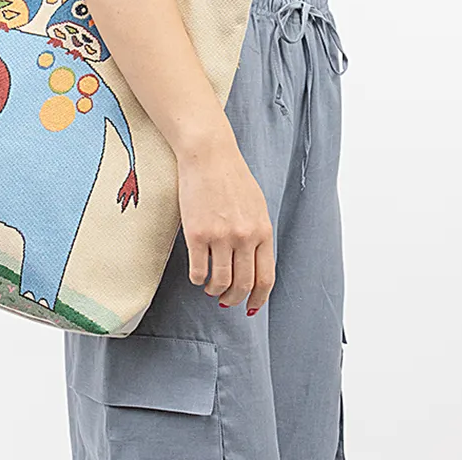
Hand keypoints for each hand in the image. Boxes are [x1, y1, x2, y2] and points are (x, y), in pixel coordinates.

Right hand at [176, 123, 274, 314]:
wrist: (209, 155)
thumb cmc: (232, 177)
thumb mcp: (257, 206)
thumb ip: (258, 234)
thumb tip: (254, 264)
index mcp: (263, 231)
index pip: (265, 278)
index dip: (258, 298)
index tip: (250, 307)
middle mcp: (244, 237)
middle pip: (242, 284)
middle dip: (234, 299)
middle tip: (225, 300)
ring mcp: (220, 236)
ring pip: (219, 282)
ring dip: (214, 291)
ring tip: (209, 287)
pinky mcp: (196, 234)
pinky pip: (198, 270)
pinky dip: (197, 278)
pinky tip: (196, 274)